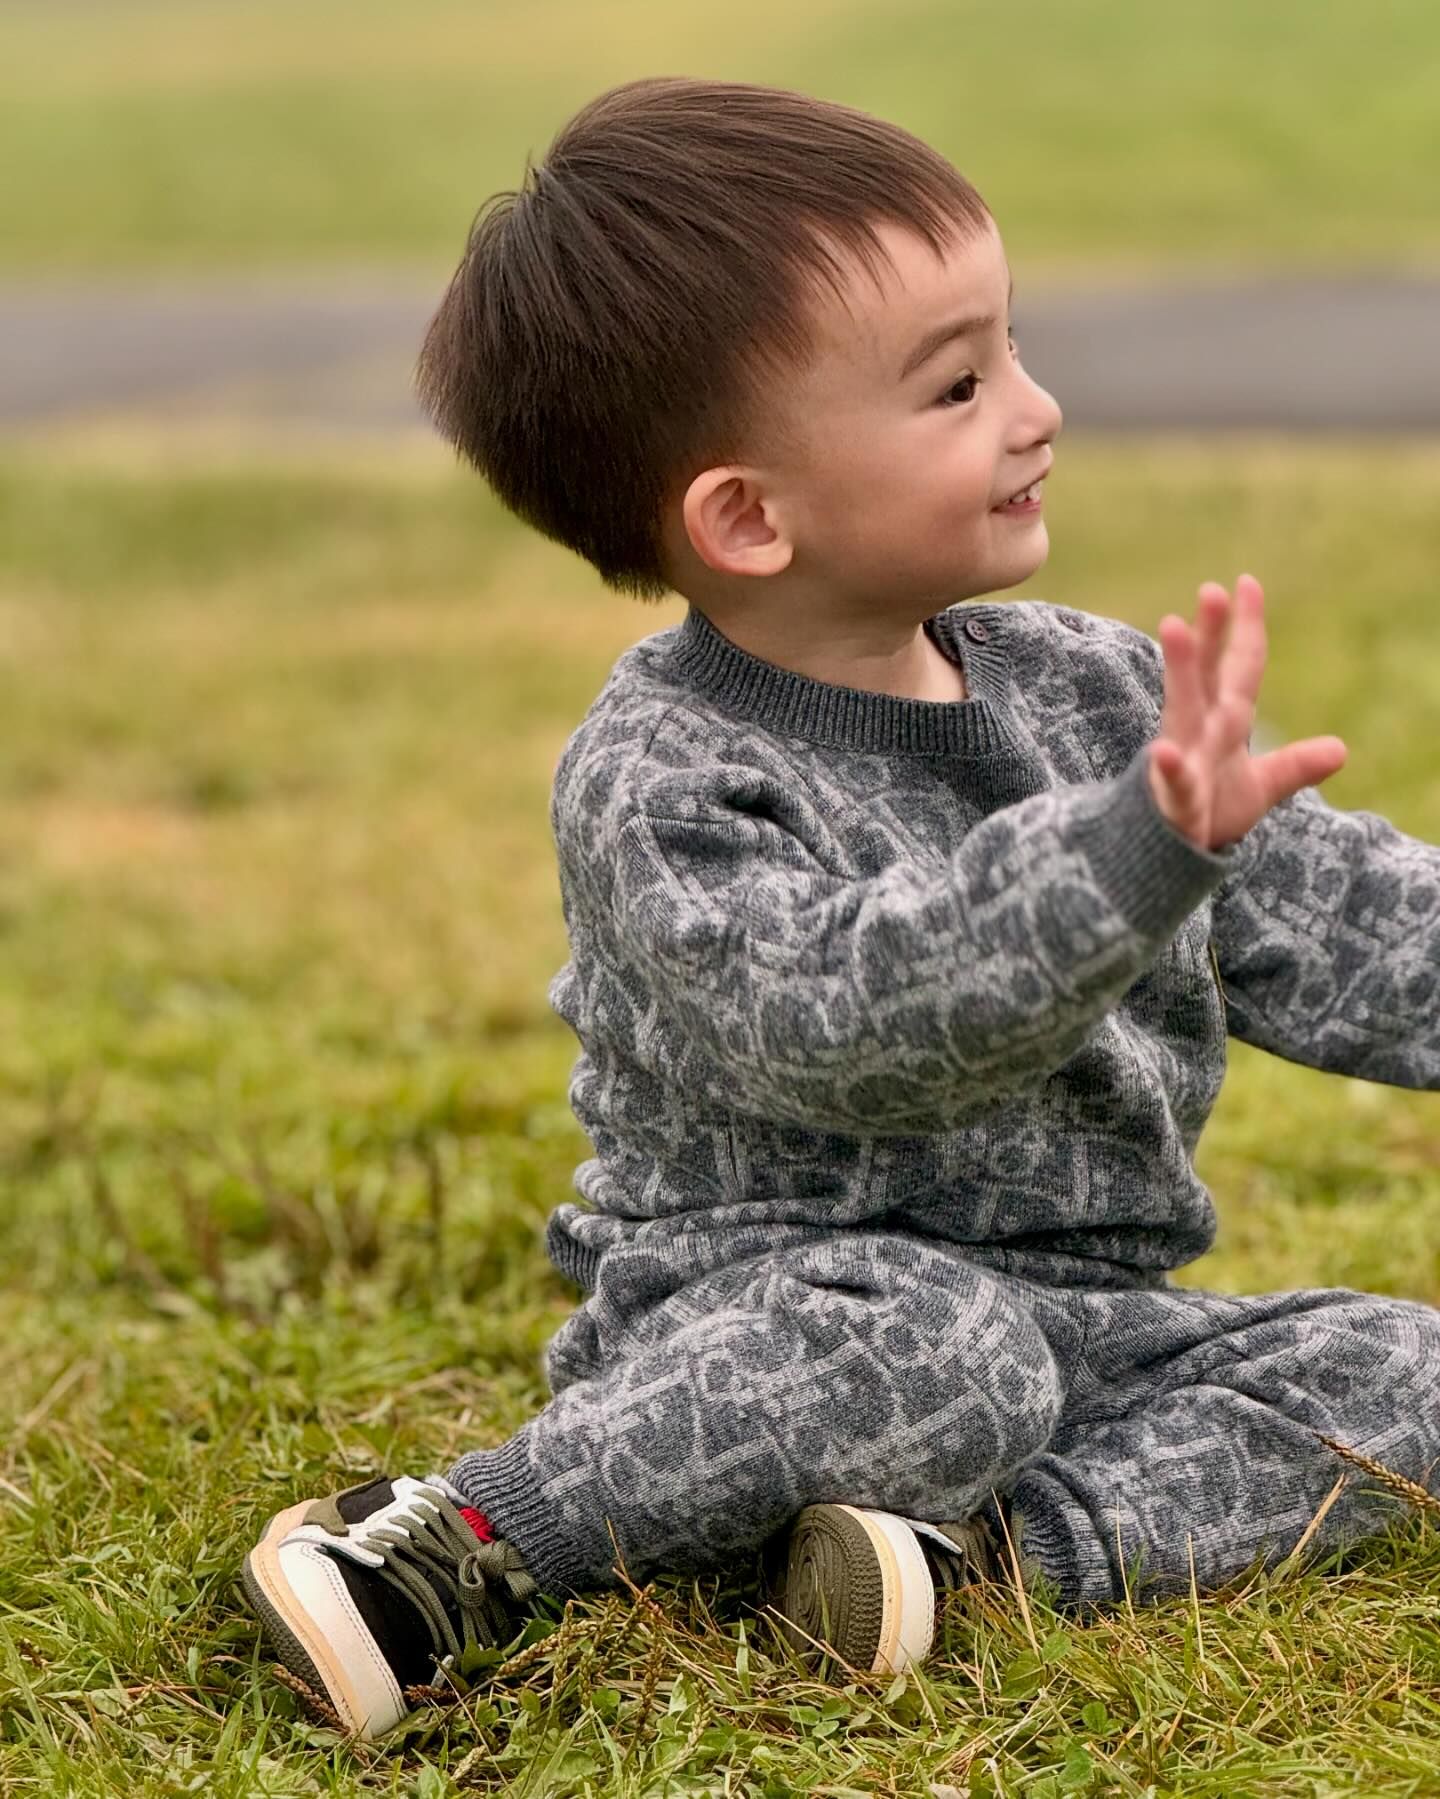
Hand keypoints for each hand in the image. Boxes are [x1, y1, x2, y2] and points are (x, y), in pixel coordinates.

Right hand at [1147, 573, 1347, 852]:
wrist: (1172, 857)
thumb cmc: (1209, 812)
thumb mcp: (1260, 787)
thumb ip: (1294, 765)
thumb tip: (1340, 750)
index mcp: (1224, 722)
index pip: (1236, 667)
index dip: (1243, 628)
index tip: (1245, 583)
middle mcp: (1200, 731)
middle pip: (1205, 676)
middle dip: (1207, 634)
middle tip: (1210, 590)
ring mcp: (1183, 760)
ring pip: (1182, 710)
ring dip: (1181, 669)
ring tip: (1174, 624)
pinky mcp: (1174, 797)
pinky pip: (1173, 780)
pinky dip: (1170, 768)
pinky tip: (1164, 752)